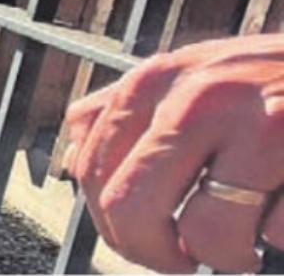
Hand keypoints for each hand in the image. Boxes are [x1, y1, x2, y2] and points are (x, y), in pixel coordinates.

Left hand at [63, 34, 283, 272]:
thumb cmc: (273, 80)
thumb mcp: (193, 76)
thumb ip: (132, 114)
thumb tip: (71, 163)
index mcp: (157, 80)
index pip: (91, 169)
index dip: (111, 224)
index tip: (143, 241)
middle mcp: (196, 98)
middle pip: (131, 207)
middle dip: (155, 255)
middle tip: (185, 260)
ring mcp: (255, 125)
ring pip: (207, 234)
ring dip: (228, 257)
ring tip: (248, 247)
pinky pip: (276, 234)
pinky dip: (281, 238)